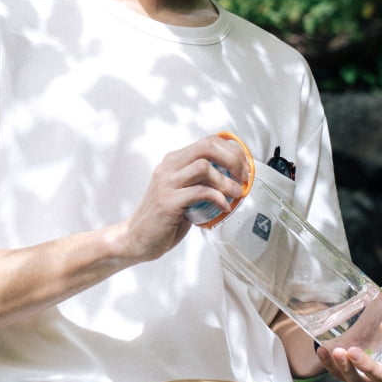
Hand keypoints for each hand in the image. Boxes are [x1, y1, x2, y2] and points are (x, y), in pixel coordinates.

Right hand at [116, 135, 249, 262]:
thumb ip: (203, 183)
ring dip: (226, 181)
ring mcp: (166, 183)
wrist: (137, 238)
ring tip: (236, 193)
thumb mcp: (184, 193)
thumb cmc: (163, 218)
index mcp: (174, 161)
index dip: (232, 152)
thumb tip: (233, 180)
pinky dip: (217, 198)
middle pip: (207, 147)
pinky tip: (223, 207)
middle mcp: (168, 167)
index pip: (208, 142)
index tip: (244, 167)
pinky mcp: (168, 201)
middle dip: (232, 160)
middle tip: (243, 177)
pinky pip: (199, 192)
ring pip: (203, 167)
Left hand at [315, 285, 381, 381]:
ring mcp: (368, 377)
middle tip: (354, 350)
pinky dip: (331, 365)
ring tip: (338, 352)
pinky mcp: (350, 377)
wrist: (352, 324)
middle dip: (370, 367)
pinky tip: (323, 350)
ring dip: (348, 371)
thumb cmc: (377, 313)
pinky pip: (341, 378)